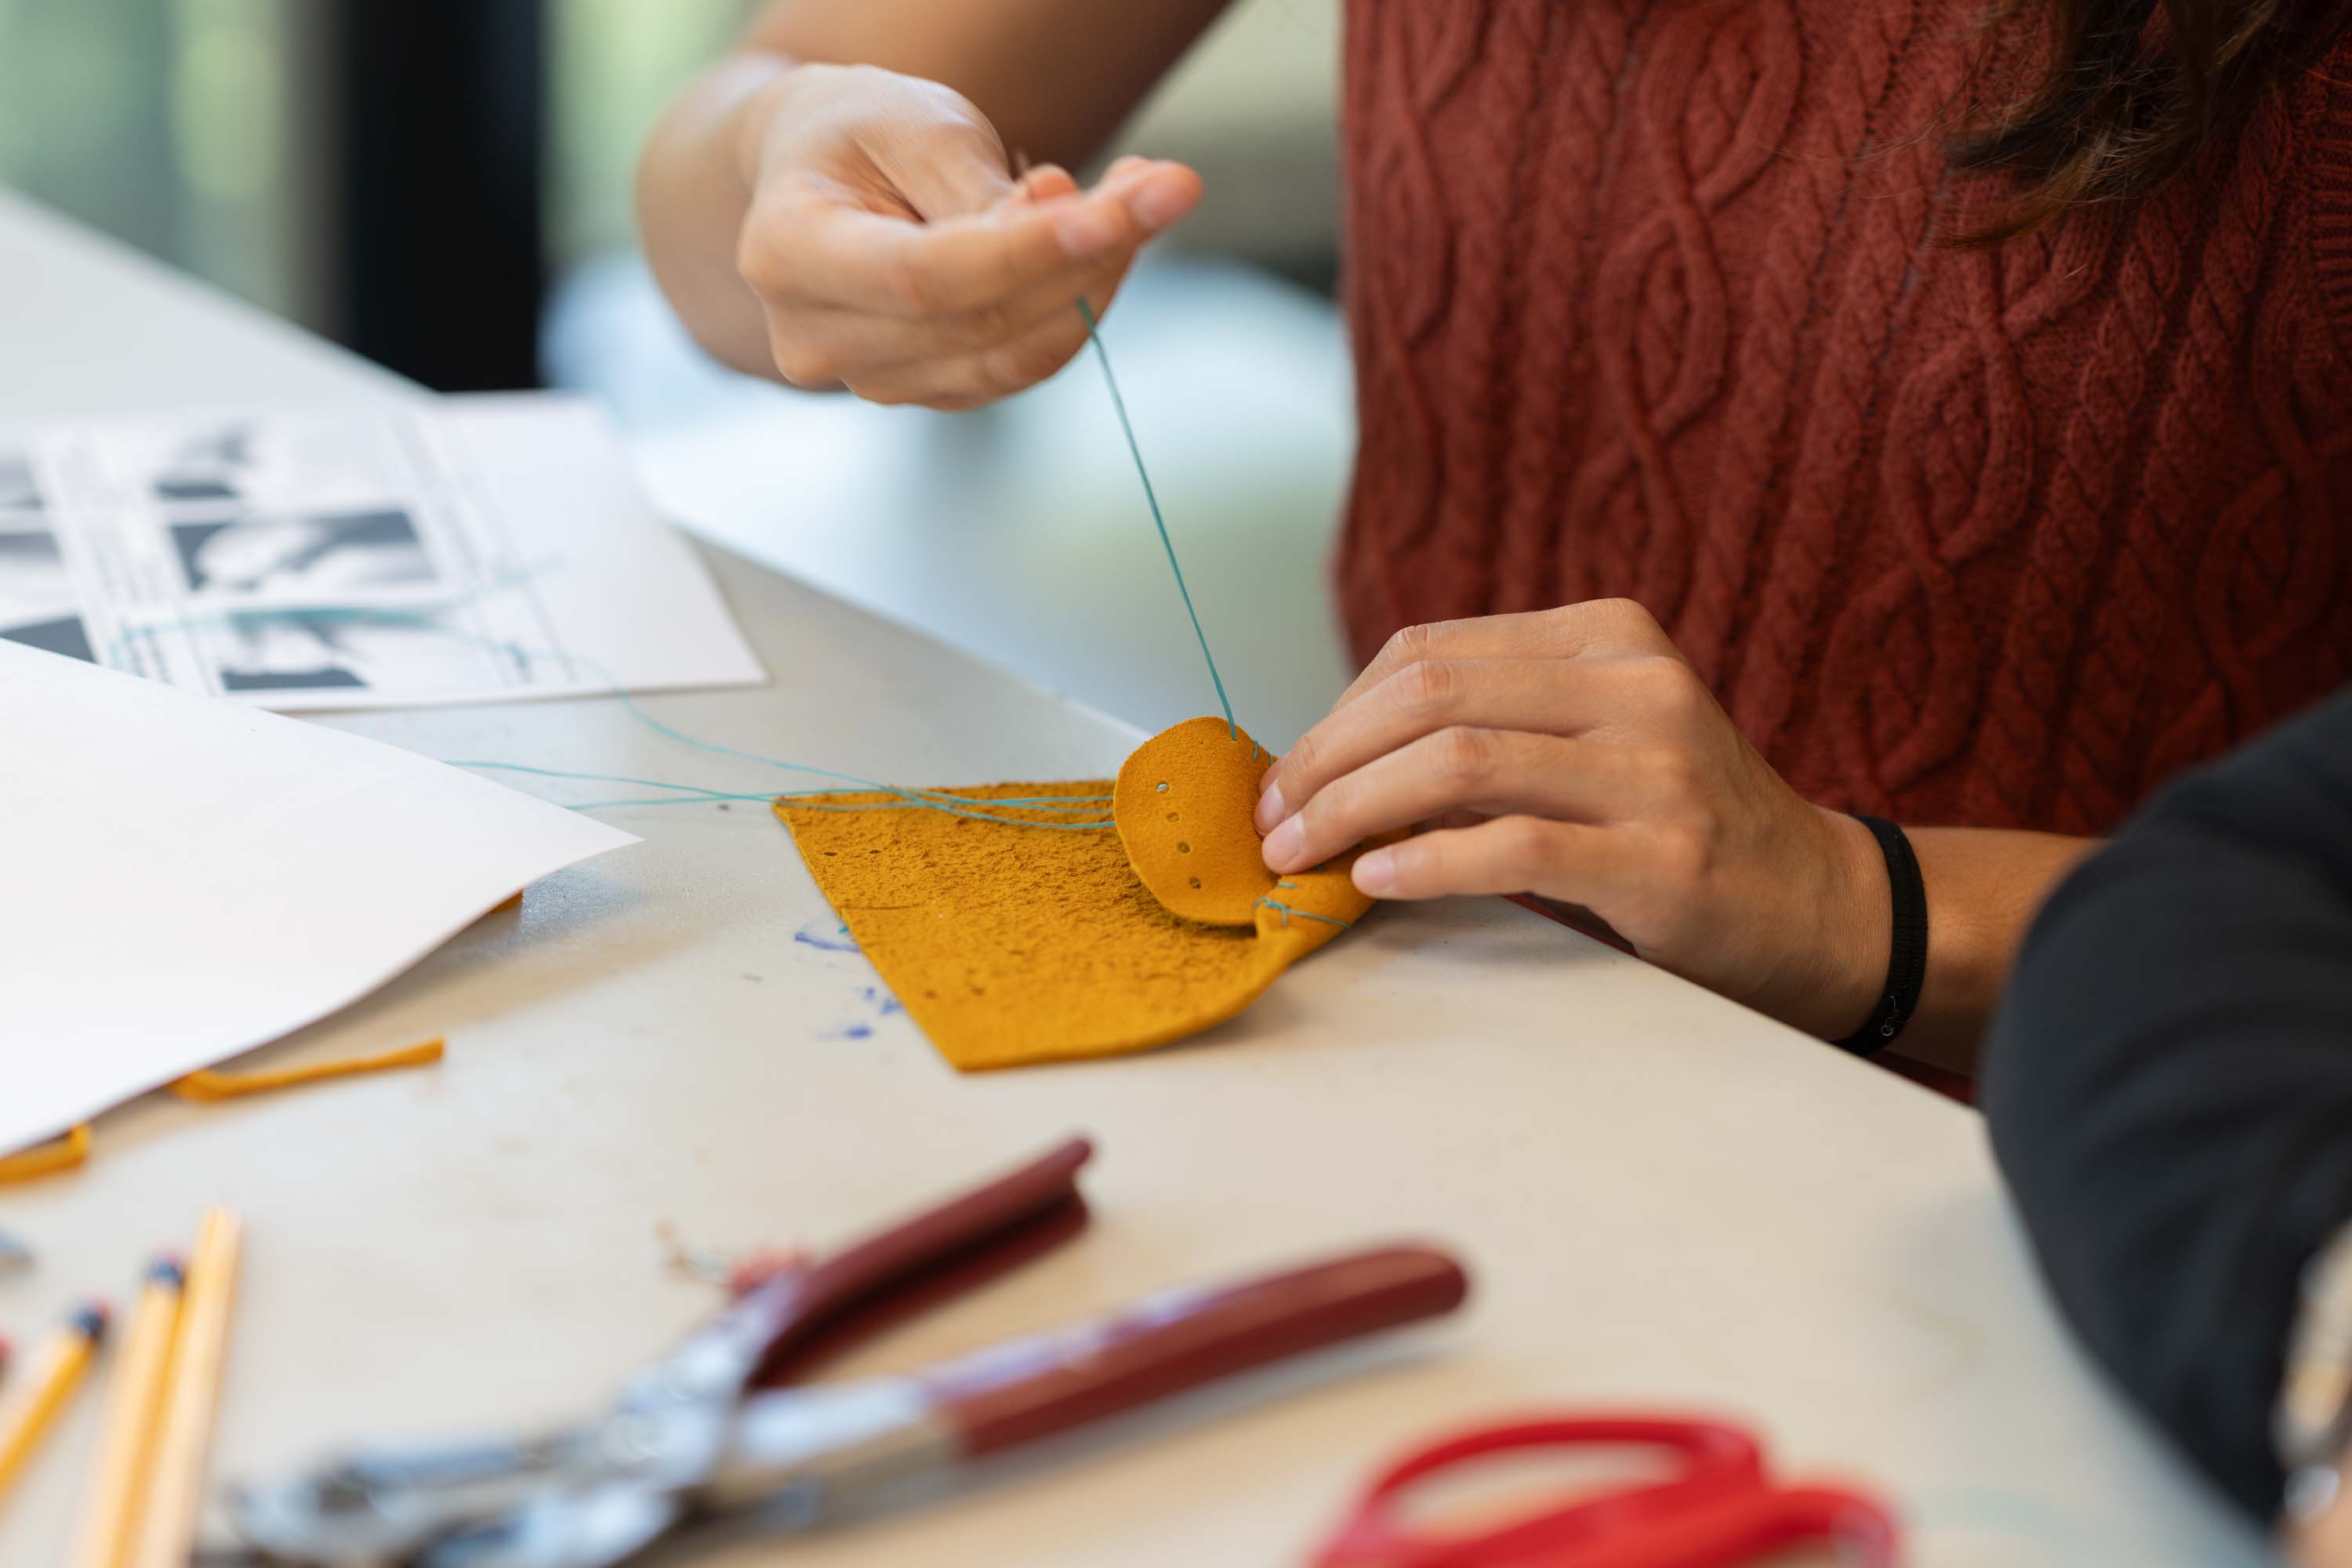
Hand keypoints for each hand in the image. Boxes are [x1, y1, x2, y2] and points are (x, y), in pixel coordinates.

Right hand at [733, 63, 1199, 407]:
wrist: (817, 175)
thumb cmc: (857, 132)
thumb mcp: (911, 123)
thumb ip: (979, 188)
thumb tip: (1067, 226)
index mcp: (786, 253)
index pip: (924, 278)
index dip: (1027, 253)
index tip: (1118, 214)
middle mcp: (817, 337)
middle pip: (980, 323)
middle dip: (1087, 258)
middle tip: (1161, 188)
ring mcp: (870, 379)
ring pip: (1012, 356)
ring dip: (1096, 284)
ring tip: (1138, 202)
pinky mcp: (925, 390)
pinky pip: (1019, 366)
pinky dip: (1076, 309)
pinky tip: (1102, 246)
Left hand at [1253, 601, 1891, 1038]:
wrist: (1818, 905)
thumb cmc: (1675, 827)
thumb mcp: (1592, 743)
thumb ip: (1489, 730)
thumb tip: (1328, 763)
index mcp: (1607, 635)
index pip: (1429, 653)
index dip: (1336, 714)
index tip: (1285, 776)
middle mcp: (1635, 683)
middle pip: (1430, 696)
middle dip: (1326, 759)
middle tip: (1272, 820)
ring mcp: (1656, 767)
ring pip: (1459, 761)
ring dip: (1353, 810)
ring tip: (1300, 855)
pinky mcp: (1663, 856)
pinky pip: (1513, 845)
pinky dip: (1426, 860)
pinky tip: (1376, 880)